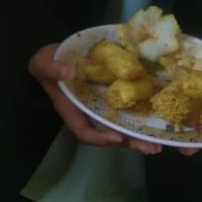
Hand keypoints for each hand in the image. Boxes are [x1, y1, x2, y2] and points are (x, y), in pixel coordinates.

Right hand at [28, 45, 161, 154]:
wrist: (58, 52)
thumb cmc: (49, 61)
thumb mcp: (42, 62)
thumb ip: (51, 68)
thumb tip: (68, 72)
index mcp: (72, 110)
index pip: (84, 132)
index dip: (100, 138)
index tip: (117, 137)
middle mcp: (90, 113)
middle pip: (110, 135)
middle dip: (130, 143)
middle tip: (151, 148)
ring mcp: (103, 106)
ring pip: (123, 126)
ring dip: (140, 136)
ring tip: (158, 143)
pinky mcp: (115, 96)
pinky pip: (128, 110)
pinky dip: (142, 117)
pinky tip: (159, 118)